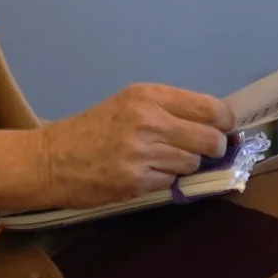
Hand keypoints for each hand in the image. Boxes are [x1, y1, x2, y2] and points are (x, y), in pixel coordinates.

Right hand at [0, 84, 232, 212]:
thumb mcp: (129, 105)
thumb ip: (169, 110)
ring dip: (185, 166)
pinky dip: (164, 180)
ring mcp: (142, 152)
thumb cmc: (93, 129)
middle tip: (203, 151)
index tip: (224, 129)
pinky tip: (144, 173)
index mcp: (148, 95)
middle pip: (210, 138)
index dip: (225, 122)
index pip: (211, 108)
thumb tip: (217, 124)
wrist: (52, 159)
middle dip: (213, 149)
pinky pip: (171, 182)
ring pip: (192, 162)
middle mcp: (148, 119)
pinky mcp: (136, 180)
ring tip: (161, 160)